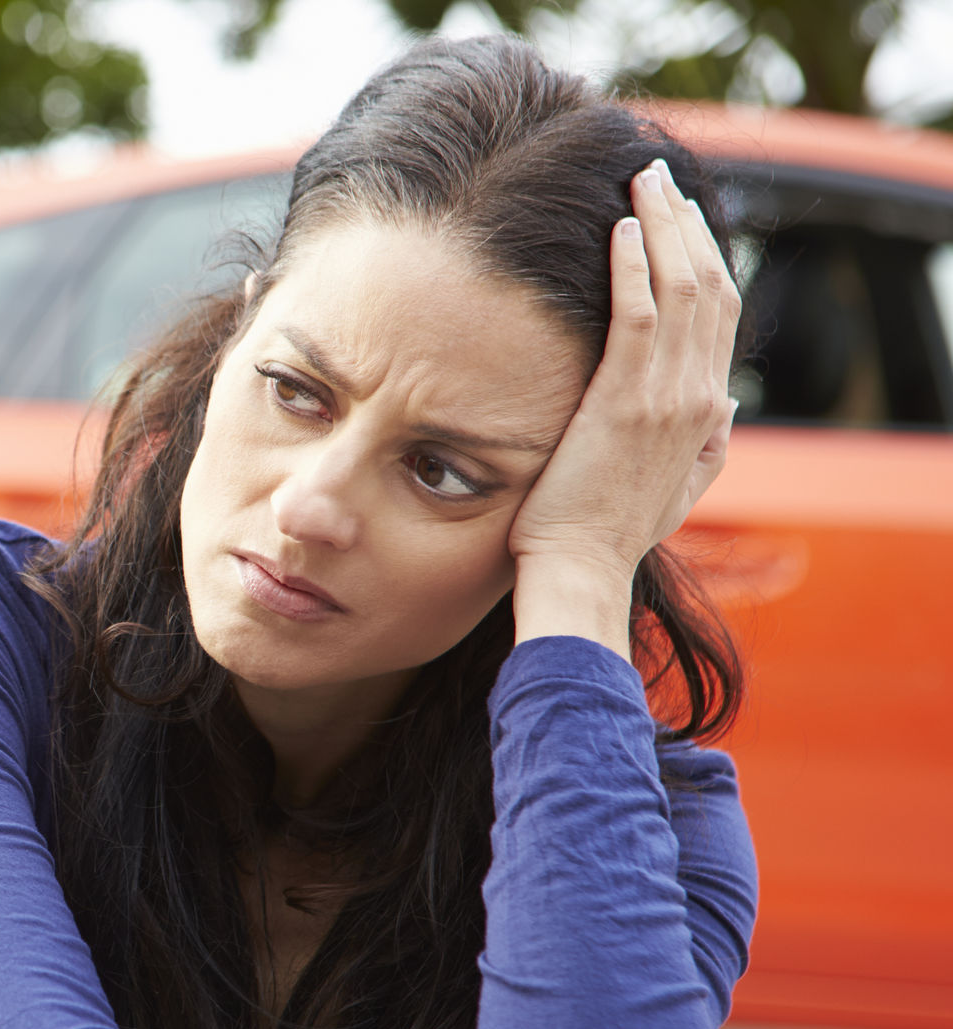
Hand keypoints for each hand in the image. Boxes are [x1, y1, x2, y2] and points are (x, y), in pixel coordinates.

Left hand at [508, 159, 739, 649]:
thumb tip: (729, 404)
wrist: (580, 570)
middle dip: (685, 223)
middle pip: (707, 286)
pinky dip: (633, 268)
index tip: (677, 215)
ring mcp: (664, 398)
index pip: (719, 312)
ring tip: (641, 182)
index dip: (702, 254)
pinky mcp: (622, 403)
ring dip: (662, 227)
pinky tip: (621, 229)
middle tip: (657, 177)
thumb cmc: (608, 534)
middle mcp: (698, 396)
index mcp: (709, 411)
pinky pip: (637, 318)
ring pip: (680, 289)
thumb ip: (709, 443)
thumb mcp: (679, 487)